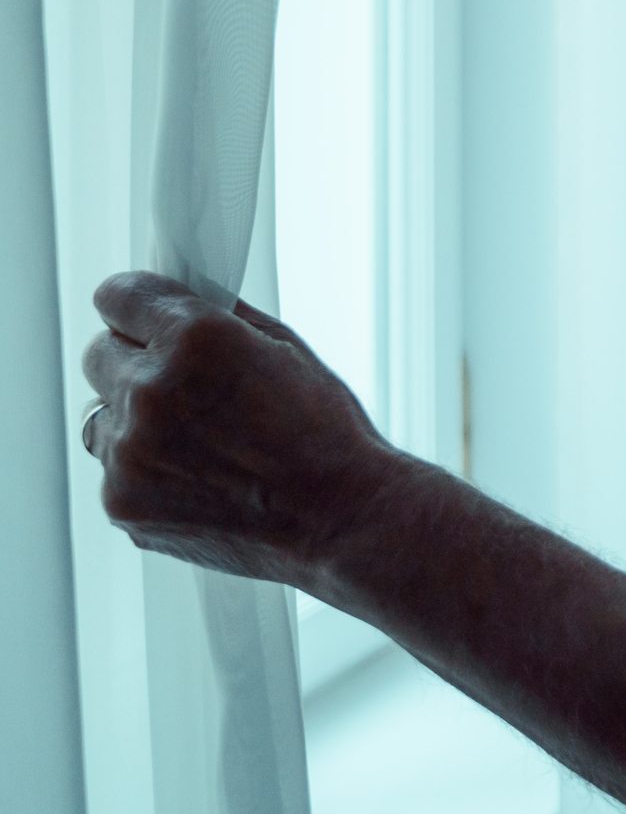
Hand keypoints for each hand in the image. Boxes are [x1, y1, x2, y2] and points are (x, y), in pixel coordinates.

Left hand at [81, 271, 407, 589]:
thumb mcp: (287, 350)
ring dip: (135, 420)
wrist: (338, 518)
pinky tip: (197, 477)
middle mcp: (152, 390)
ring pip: (102, 417)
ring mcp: (129, 451)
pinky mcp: (120, 500)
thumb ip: (222, 320)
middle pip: (98, 355)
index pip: (119, 295)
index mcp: (197, 339)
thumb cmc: (325, 436)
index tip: (141, 315)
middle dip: (135, 362)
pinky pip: (113, 469)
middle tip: (183, 385)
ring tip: (196, 441)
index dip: (136, 305)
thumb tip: (184, 303)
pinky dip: (144, 470)